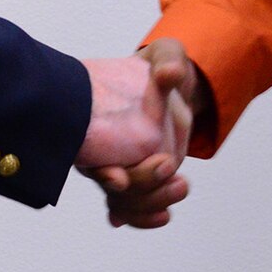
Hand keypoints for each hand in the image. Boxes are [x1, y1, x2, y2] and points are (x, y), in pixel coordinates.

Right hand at [85, 39, 207, 228]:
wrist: (169, 84)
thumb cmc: (160, 67)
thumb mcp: (167, 55)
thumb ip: (168, 60)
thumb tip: (169, 75)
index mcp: (99, 121)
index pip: (91, 153)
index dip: (102, 170)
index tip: (121, 179)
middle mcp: (104, 149)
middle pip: (110, 184)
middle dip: (140, 185)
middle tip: (168, 167)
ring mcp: (120, 166)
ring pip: (123, 201)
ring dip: (149, 203)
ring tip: (181, 186)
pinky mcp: (136, 177)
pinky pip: (130, 207)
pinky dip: (144, 217)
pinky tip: (163, 217)